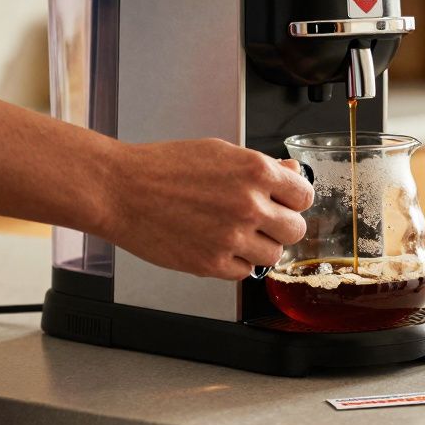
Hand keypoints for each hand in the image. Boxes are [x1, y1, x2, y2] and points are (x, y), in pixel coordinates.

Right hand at [98, 138, 313, 279]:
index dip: (294, 200)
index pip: (305, 196)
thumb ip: (262, 166)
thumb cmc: (164, 167)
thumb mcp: (221, 152)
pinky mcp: (211, 264)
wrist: (120, 189)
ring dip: (261, 247)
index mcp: (256, 171)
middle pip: (296, 229)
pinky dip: (237, 263)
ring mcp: (232, 237)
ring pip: (274, 255)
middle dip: (282, 225)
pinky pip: (246, 272)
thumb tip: (291, 171)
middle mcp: (250, 205)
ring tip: (238, 234)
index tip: (285, 202)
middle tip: (263, 221)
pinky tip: (220, 246)